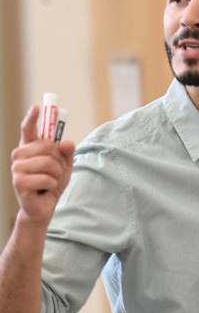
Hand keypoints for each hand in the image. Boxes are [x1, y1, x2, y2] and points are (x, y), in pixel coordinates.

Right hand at [11, 105, 74, 225]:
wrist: (45, 206)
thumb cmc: (52, 183)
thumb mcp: (65, 165)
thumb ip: (67, 152)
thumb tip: (67, 143)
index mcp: (29, 148)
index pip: (28, 129)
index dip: (32, 117)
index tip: (37, 106)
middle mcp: (20, 155)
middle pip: (47, 146)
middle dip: (59, 160)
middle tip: (56, 171)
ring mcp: (17, 168)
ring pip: (48, 163)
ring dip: (57, 174)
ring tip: (50, 181)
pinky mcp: (18, 182)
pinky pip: (47, 178)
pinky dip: (52, 185)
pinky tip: (45, 190)